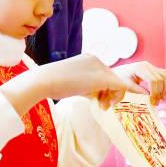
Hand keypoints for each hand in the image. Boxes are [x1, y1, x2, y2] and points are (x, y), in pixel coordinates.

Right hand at [10, 54, 145, 113]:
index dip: (105, 90)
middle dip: (110, 94)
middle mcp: (96, 60)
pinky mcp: (102, 77)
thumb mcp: (74, 84)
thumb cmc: (53, 85)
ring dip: (113, 97)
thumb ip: (87, 87)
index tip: (101, 101)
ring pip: (117, 82)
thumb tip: (98, 96)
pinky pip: (122, 85)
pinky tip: (112, 103)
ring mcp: (99, 67)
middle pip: (112, 78)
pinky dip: (122, 95)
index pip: (104, 75)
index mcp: (88, 59)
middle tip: (102, 106)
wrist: (44, 81)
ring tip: (101, 106)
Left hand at [113, 61, 165, 105]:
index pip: (153, 80)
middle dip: (161, 92)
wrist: (117, 73)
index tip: (152, 102)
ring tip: (162, 98)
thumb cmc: (120, 80)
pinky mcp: (154, 69)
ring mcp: (151, 66)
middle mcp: (147, 65)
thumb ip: (137, 91)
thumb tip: (150, 97)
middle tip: (157, 103)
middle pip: (161, 79)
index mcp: (139, 68)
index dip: (155, 92)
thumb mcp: (126, 86)